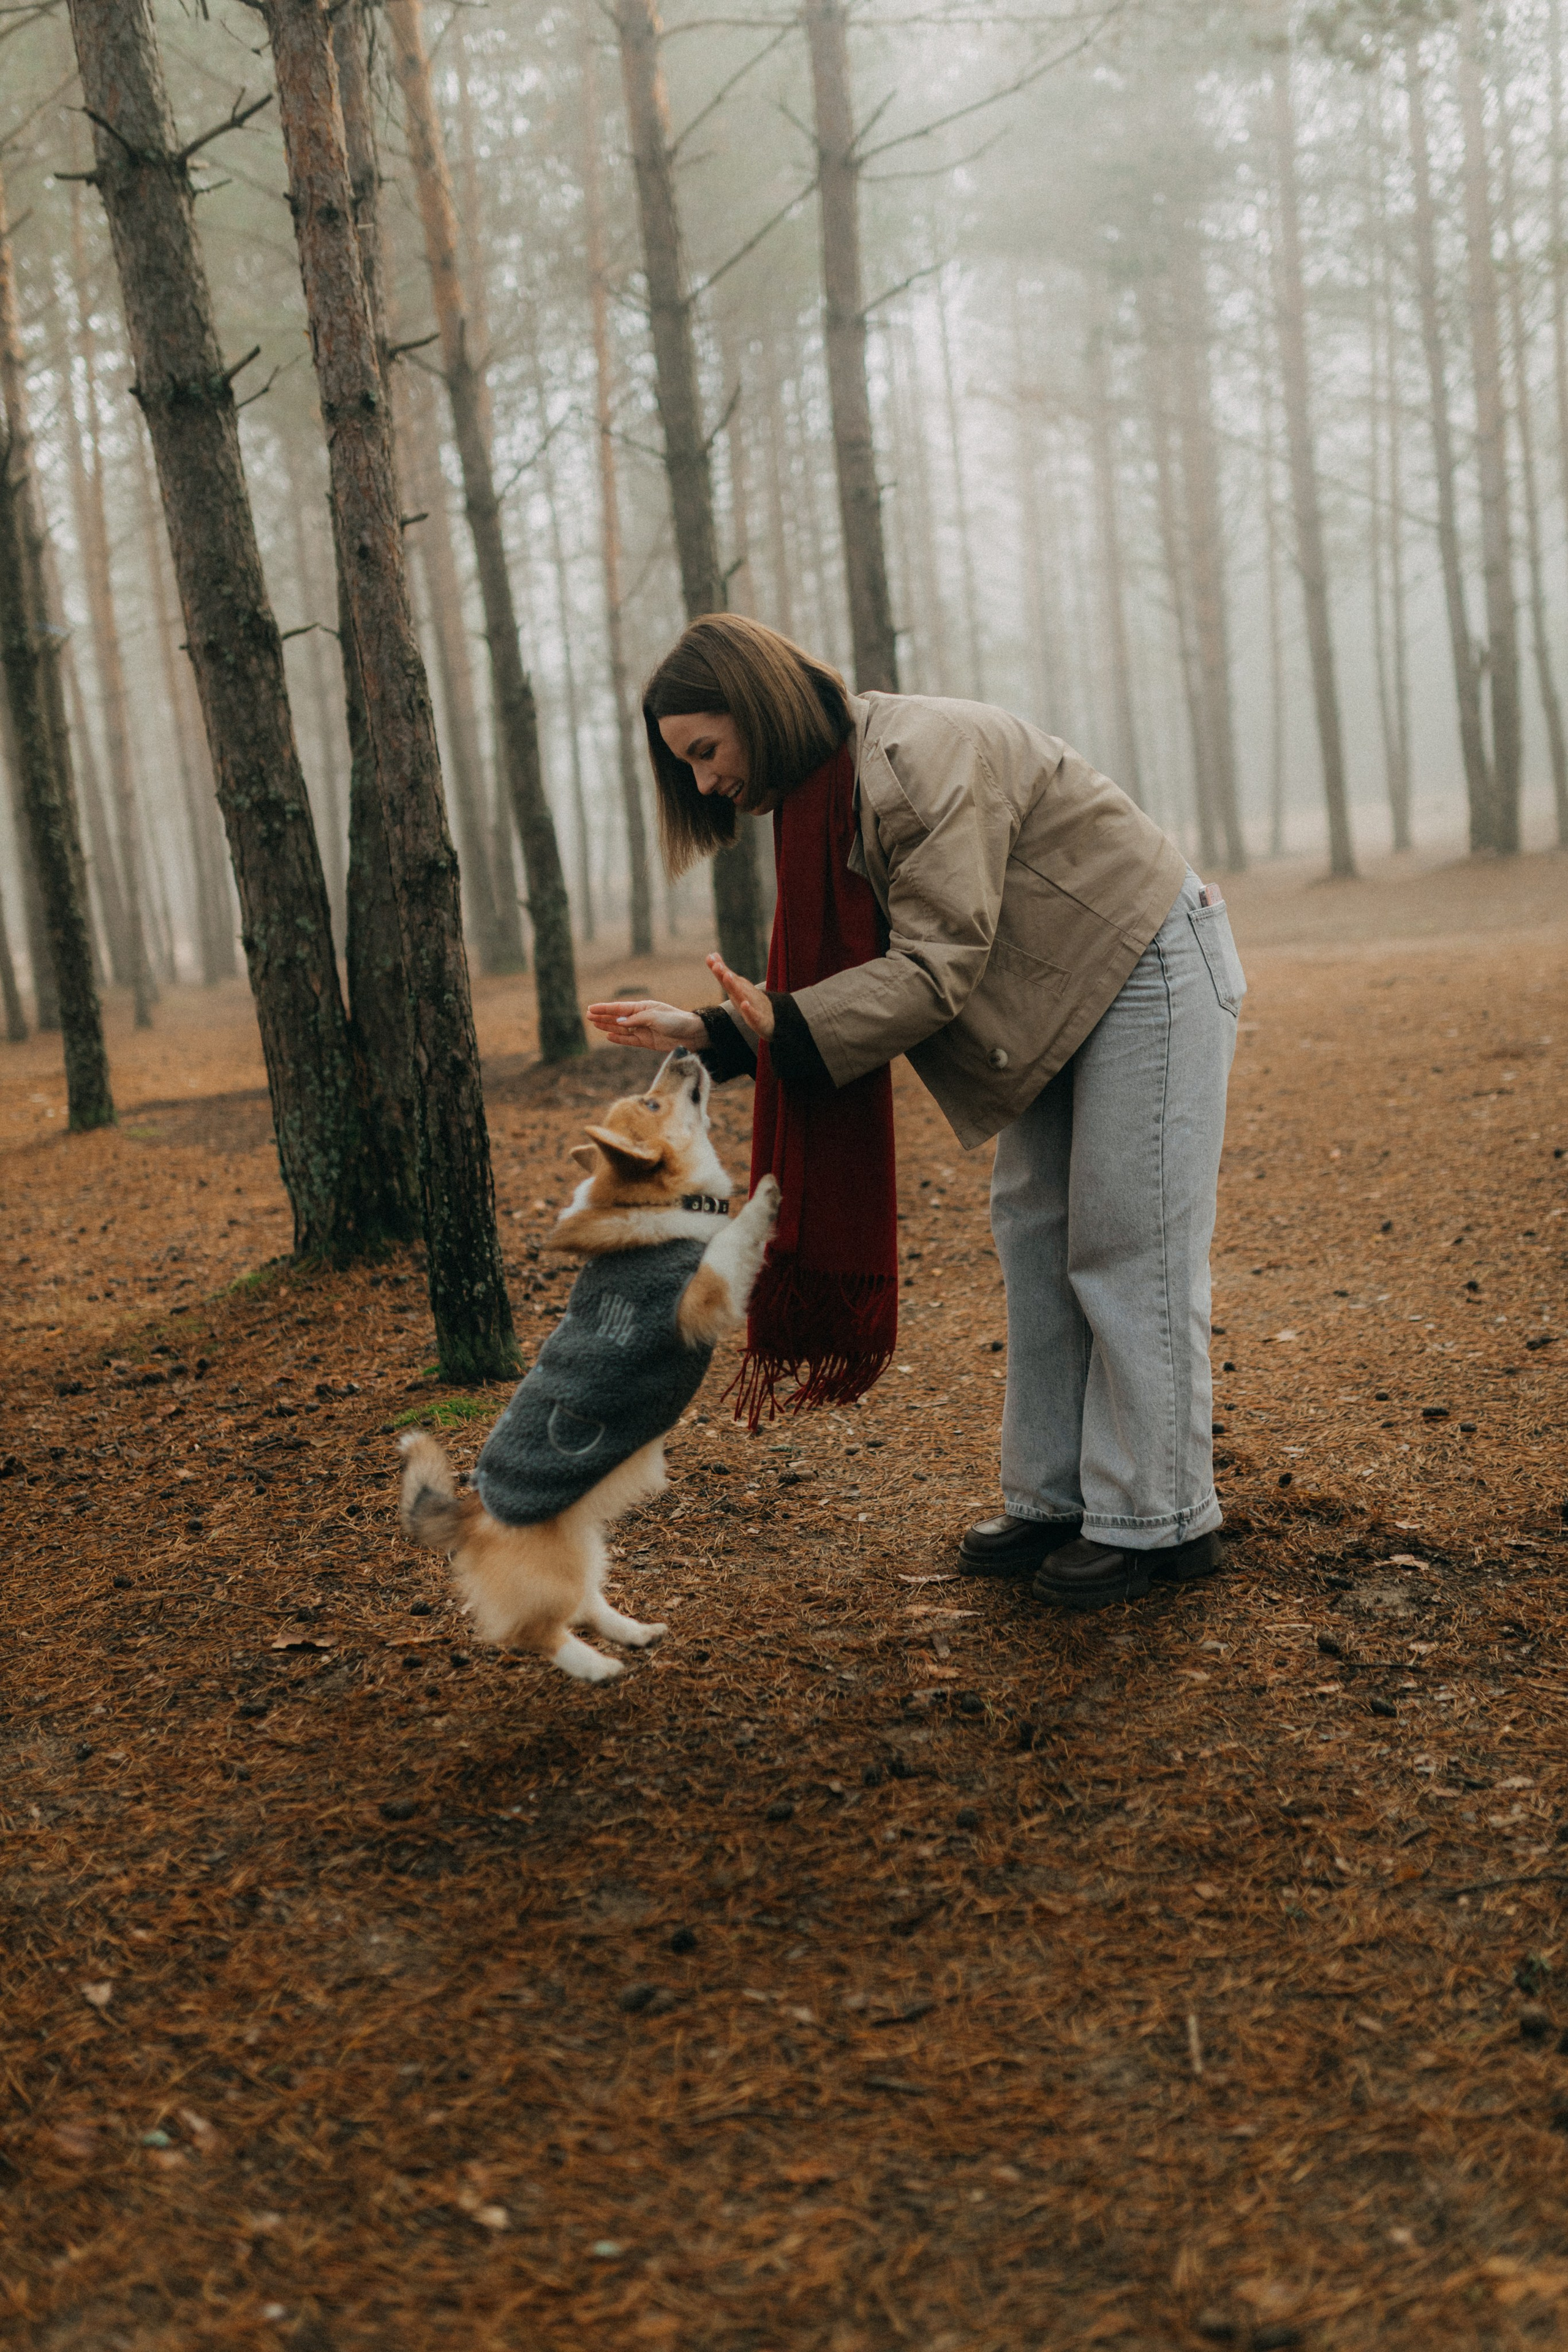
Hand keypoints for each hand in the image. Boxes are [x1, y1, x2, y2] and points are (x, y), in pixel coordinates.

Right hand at [584, 999, 706, 1051]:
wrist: (691, 1034)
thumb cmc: (675, 1021)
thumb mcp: (655, 1017)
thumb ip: (636, 1020)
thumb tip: (619, 1022)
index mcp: (643, 1007)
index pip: (619, 1008)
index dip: (605, 1008)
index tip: (591, 1008)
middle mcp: (641, 1018)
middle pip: (618, 1018)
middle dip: (603, 1017)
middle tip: (588, 1016)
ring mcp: (643, 1030)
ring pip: (621, 1029)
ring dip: (608, 1026)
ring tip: (594, 1024)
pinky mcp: (647, 1042)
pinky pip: (629, 1040)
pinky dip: (619, 1038)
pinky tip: (608, 1036)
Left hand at [706, 953, 773, 1039]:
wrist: (771, 1017)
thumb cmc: (750, 1001)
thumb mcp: (735, 987)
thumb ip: (723, 972)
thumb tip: (712, 955)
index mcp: (738, 988)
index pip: (726, 977)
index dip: (718, 969)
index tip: (709, 957)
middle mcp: (744, 994)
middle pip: (733, 984)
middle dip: (725, 975)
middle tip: (716, 965)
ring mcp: (752, 1005)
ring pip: (742, 996)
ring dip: (735, 987)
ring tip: (727, 977)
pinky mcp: (758, 1019)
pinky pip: (753, 1014)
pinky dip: (749, 1009)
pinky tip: (744, 1004)